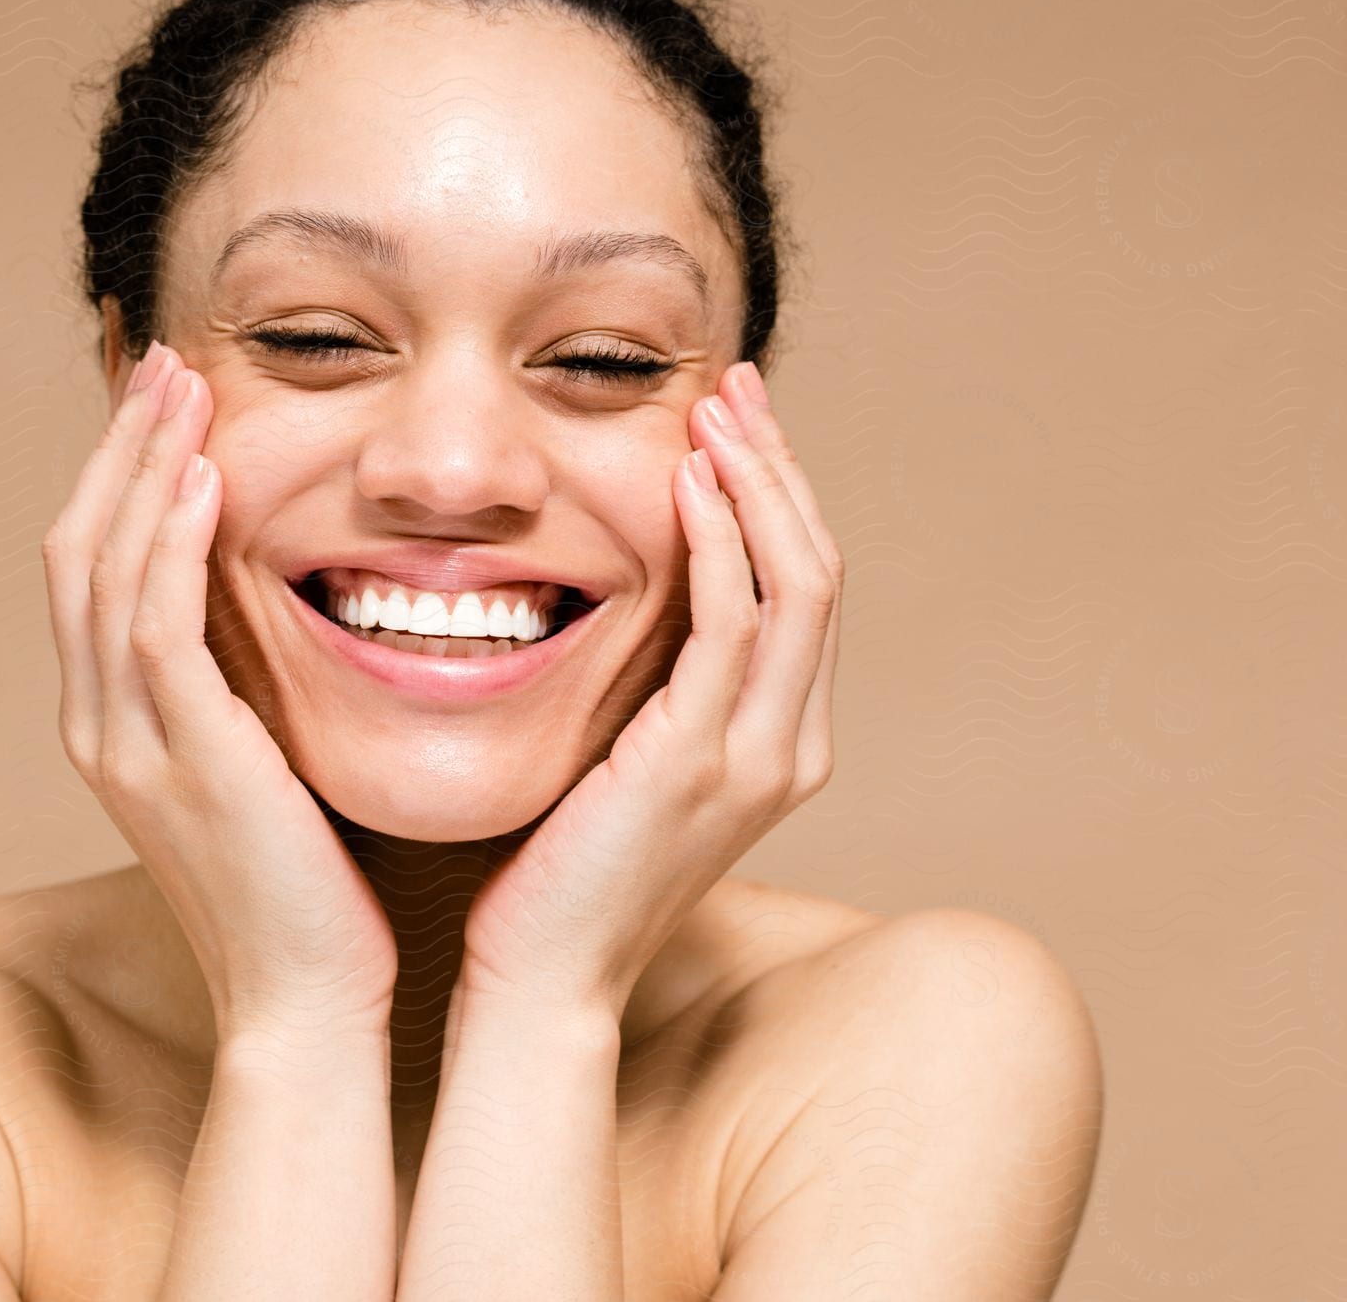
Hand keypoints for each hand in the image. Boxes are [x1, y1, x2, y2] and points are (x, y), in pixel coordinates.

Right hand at [42, 343, 397, 1038]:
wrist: (303, 1001)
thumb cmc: (302, 886)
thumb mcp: (258, 766)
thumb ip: (241, 687)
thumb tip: (276, 604)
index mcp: (115, 722)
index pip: (94, 568)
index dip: (119, 476)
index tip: (167, 401)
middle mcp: (100, 724)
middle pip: (79, 549)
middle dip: (119, 448)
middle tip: (163, 361)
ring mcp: (129, 744)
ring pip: (105, 571)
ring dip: (140, 468)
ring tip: (182, 384)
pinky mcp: (184, 760)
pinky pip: (156, 629)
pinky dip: (169, 544)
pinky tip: (202, 477)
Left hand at [459, 360, 844, 1018]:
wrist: (545, 977)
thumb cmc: (564, 870)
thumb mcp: (627, 761)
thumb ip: (656, 687)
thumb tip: (628, 594)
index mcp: (779, 744)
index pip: (804, 592)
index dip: (778, 498)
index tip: (735, 424)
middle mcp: (789, 748)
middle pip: (817, 571)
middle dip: (781, 468)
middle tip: (737, 384)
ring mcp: (755, 758)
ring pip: (795, 584)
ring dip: (757, 483)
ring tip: (717, 407)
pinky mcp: (697, 761)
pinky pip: (730, 624)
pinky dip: (716, 542)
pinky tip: (684, 482)